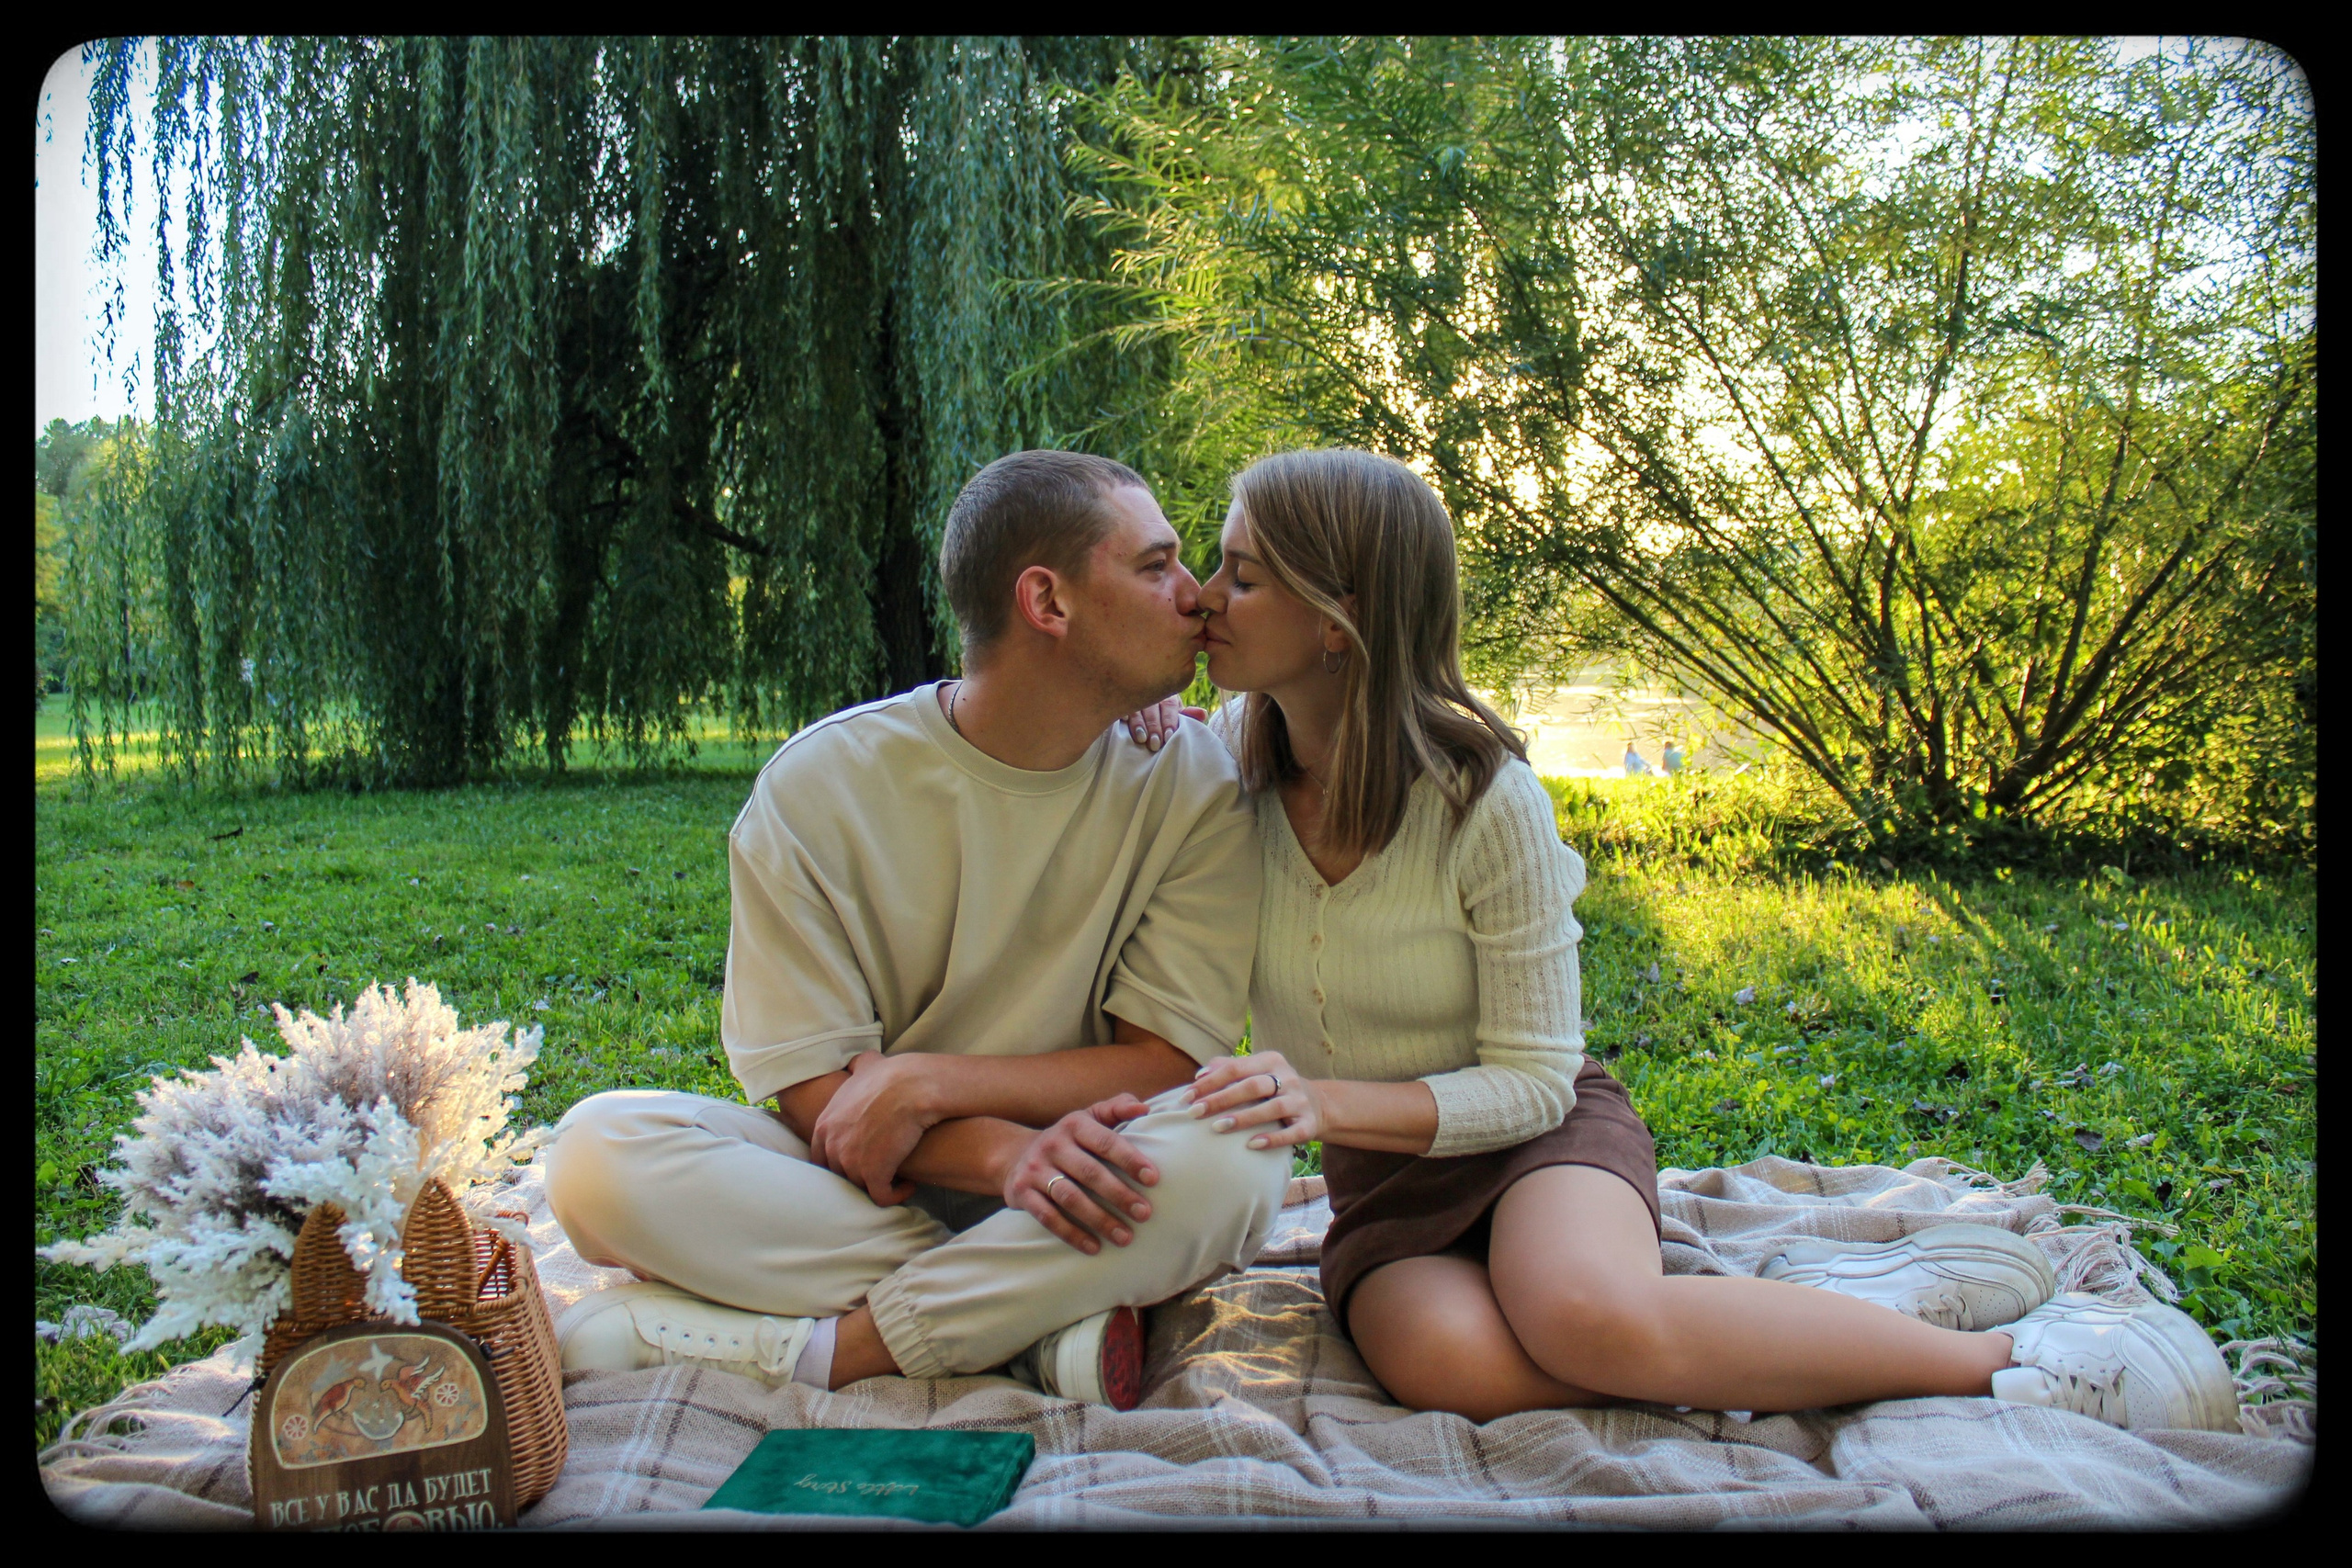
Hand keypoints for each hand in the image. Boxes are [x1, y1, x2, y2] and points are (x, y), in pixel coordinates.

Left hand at [808, 1050, 935, 1205]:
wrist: (911, 1087)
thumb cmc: (892, 1075)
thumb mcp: (865, 1065)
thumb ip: (855, 1067)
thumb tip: (856, 1063)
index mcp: (824, 1125)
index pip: (822, 1157)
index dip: (841, 1161)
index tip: (860, 1160)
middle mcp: (832, 1146)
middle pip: (840, 1174)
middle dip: (859, 1173)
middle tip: (880, 1169)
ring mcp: (851, 1162)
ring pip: (861, 1186)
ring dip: (878, 1184)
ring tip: (896, 1177)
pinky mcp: (873, 1174)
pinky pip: (881, 1197)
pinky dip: (895, 1195)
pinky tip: (908, 1185)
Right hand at [1003, 1095, 1159, 1254]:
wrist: (1014, 1155)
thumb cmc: (1067, 1140)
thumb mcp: (1088, 1118)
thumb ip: (1116, 1108)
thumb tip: (1144, 1108)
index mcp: (1075, 1124)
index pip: (1106, 1141)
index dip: (1130, 1160)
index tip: (1153, 1179)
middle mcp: (1053, 1144)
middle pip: (1090, 1173)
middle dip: (1119, 1195)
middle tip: (1145, 1214)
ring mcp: (1035, 1169)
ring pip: (1070, 1198)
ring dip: (1099, 1220)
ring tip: (1125, 1237)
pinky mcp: (1022, 1193)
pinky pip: (1048, 1217)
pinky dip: (1072, 1234)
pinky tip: (1094, 1247)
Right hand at [1121, 696, 1208, 751]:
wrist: (1138, 694)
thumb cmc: (1160, 710)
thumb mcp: (1173, 712)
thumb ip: (1186, 716)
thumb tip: (1203, 714)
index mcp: (1166, 694)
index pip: (1169, 706)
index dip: (1170, 721)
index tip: (1169, 736)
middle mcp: (1149, 691)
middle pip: (1153, 707)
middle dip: (1154, 727)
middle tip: (1155, 744)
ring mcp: (1132, 693)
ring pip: (1136, 707)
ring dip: (1138, 723)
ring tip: (1141, 739)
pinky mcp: (1118, 697)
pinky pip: (1119, 703)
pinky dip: (1122, 711)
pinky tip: (1123, 721)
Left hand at [1181, 1051, 1320, 1149]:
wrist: (1317, 1104)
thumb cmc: (1273, 1088)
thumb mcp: (1255, 1071)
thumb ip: (1228, 1069)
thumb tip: (1199, 1075)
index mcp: (1271, 1061)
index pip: (1235, 1068)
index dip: (1209, 1082)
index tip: (1187, 1097)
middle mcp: (1287, 1078)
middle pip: (1252, 1086)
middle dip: (1221, 1099)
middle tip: (1195, 1113)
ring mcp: (1300, 1101)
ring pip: (1272, 1108)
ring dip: (1243, 1118)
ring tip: (1218, 1127)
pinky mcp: (1309, 1124)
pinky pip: (1291, 1133)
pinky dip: (1272, 1138)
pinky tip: (1251, 1144)